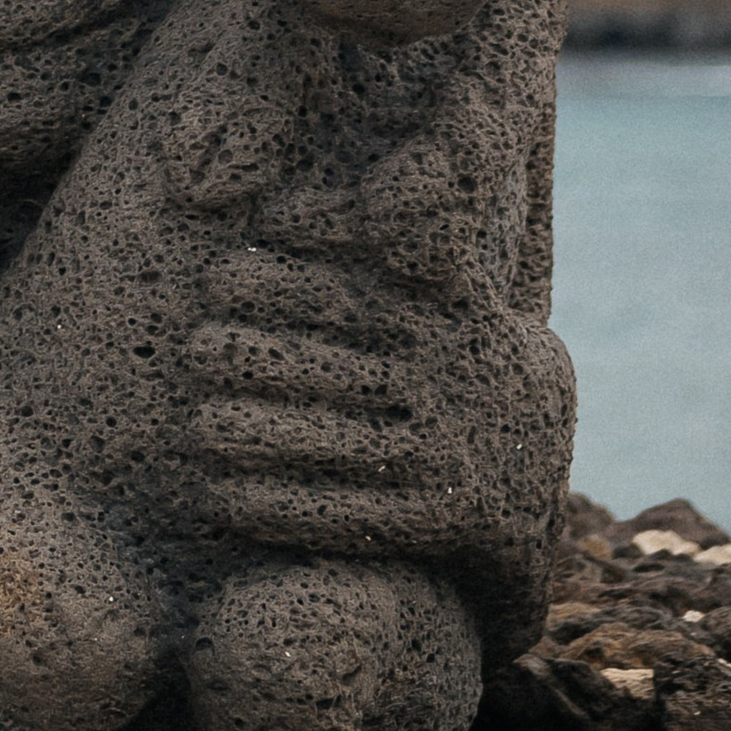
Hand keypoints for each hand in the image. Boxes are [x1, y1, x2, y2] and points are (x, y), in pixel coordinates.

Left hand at [181, 243, 571, 626]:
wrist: (536, 447)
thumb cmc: (454, 347)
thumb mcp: (440, 288)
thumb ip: (371, 249)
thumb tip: (275, 210)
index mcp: (445, 319)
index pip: (346, 292)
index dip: (275, 281)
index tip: (219, 277)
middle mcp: (445, 385)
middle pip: (323, 368)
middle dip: (249, 358)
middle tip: (194, 351)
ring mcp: (442, 456)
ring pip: (325, 445)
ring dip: (250, 437)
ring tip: (196, 427)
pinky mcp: (434, 520)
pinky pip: (339, 515)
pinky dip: (275, 507)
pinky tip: (222, 498)